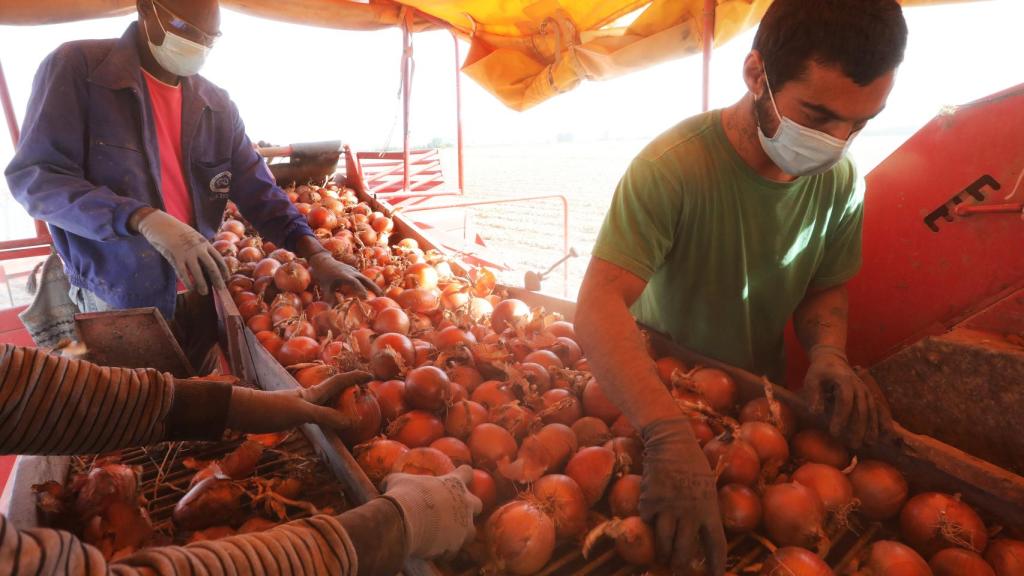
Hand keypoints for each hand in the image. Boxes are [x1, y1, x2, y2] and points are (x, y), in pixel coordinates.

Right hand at [135, 209, 227, 294]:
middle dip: (217, 279)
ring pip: (197, 272)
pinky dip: (188, 282)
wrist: (161, 223)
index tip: (227, 278)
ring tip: (204, 292)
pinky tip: (191, 288)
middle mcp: (198, 248)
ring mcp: (187, 253)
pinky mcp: (176, 257)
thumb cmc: (177, 231)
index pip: (218, 258)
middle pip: (211, 266)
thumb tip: (206, 261)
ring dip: (202, 284)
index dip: (224, 269)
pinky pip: (183, 273)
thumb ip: (200, 247)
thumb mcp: (194, 236)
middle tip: (221, 289)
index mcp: (204, 243)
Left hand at [224, 370, 372, 433]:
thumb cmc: (271, 409)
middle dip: (348, 389)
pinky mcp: (290, 417)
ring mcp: (299, 407)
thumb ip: (326, 416)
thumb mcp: (302, 412)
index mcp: (313, 393)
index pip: (339, 382)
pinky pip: (315, 416)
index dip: (355, 378)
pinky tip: (324, 426)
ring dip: (337, 404)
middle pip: (333, 390)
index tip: (370, 375)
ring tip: (349, 408)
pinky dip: (325, 419)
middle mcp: (308, 398)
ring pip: (324, 404)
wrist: (243, 412)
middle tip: (363, 392)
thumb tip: (351, 421)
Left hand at [307, 251, 382, 301]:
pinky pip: (363, 278)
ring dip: (373, 286)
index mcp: (345, 276)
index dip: (361, 290)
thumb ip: (330, 297)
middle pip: (366, 280)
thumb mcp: (325, 287)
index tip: (366, 298)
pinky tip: (372, 290)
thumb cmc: (324, 275)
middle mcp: (352, 273)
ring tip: (381, 295)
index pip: (356, 284)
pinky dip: (368, 284)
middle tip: (382, 296)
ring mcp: (354, 271)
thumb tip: (332, 310)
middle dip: (374, 288)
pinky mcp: (354, 271)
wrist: (323, 260)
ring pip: (366, 279)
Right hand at [381, 465, 482, 558]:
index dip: (463, 474)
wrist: (406, 521)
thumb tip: (385, 483)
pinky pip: (454, 550)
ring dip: (461, 532)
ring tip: (444, 535)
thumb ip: (398, 480)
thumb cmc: (403, 495)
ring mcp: (464, 525)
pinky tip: (433, 549)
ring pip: (471, 531)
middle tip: (453, 511)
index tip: (460, 475)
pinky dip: (445, 550)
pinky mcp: (457, 544)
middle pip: (478, 504)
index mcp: (454, 483)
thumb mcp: (397, 480)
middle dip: (469, 508)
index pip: (467, 472)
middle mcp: (465, 503)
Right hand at [640, 416, 726, 574]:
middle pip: (685, 551)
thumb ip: (706, 511)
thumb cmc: (693, 463)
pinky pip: (648, 522)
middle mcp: (689, 512)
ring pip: (663, 543)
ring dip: (663, 553)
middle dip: (682, 567)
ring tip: (664, 557)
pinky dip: (650, 527)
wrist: (670, 441)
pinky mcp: (649, 501)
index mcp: (709, 509)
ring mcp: (668, 508)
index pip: (716, 546)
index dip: (716, 566)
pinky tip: (652, 525)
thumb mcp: (708, 487)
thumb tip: (705, 535)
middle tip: (680, 572)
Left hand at [802, 345, 877, 447]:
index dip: (840, 417)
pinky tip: (887, 435)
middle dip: (858, 428)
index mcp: (844, 381)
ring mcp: (867, 391)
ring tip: (869, 443)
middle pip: (861, 408)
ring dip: (871, 427)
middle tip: (852, 445)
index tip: (834, 433)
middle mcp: (859, 386)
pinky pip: (880, 409)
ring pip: (872, 410)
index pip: (844, 401)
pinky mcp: (870, 396)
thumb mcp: (811, 379)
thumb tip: (815, 413)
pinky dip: (883, 421)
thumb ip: (813, 395)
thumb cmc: (820, 372)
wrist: (833, 359)